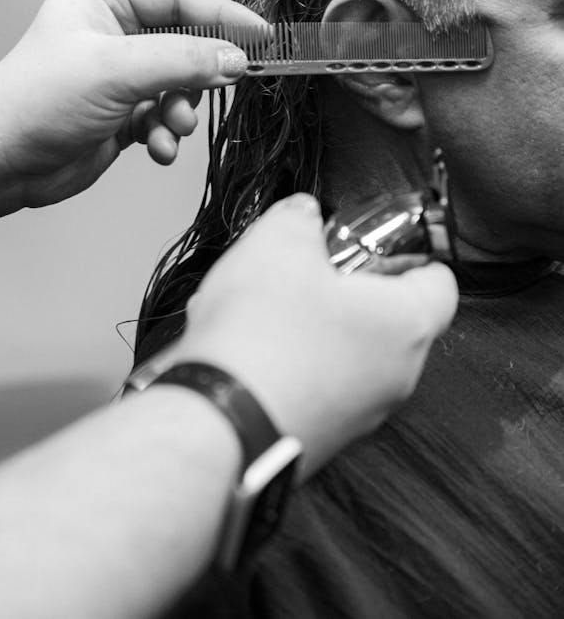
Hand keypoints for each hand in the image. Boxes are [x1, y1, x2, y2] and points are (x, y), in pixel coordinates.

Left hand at [0, 0, 265, 207]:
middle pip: (185, 41)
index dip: (222, 16)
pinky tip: (156, 148)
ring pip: (180, 84)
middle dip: (199, 73)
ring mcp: (118, 74)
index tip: (259, 37)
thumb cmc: (34, 102)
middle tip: (218, 89)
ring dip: (182, 109)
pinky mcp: (121, 113)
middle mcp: (113, 31)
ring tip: (170, 126)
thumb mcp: (115, 71)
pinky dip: (167, 133)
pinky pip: (165, 116)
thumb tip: (235, 59)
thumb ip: (182, 61)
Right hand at [175, 195, 457, 475]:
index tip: (375, 242)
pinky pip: (314, 386)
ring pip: (347, 352)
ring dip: (312, 326)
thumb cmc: (263, 336)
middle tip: (306, 268)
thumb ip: (300, 218)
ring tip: (262, 307)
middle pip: (388, 317)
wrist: (217, 424)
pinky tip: (246, 348)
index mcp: (407, 324)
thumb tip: (302, 218)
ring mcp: (359, 416)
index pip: (440, 281)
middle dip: (346, 288)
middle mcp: (396, 377)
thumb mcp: (278, 242)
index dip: (408, 252)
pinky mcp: (319, 439)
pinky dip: (286, 364)